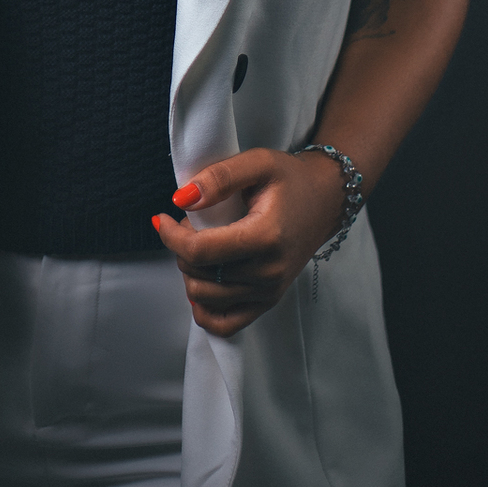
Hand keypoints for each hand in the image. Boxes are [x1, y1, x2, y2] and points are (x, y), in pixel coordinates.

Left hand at [151, 148, 346, 336]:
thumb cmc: (290, 179)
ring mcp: (269, 292)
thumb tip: (182, 198)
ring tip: (200, 246)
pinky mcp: (268, 301)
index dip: (171, 236)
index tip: (162, 217)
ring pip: (204, 299)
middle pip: (198, 276)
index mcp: (265, 237)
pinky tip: (202, 283)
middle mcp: (269, 273)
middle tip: (191, 223)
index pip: (201, 252)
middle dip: (181, 249)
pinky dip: (204, 309)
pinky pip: (225, 324)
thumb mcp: (258, 162)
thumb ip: (219, 177)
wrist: (325, 200)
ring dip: (190, 273)